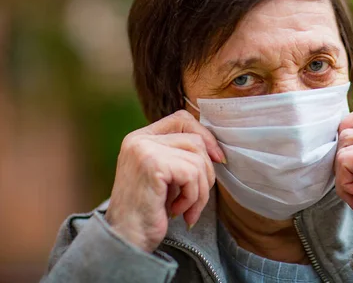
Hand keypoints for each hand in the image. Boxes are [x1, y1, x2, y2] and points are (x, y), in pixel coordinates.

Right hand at [105, 110, 225, 252]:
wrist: (125, 241)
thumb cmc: (148, 213)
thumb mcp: (166, 177)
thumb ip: (181, 156)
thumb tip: (217, 151)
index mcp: (140, 138)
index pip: (182, 119)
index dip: (205, 136)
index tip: (218, 160)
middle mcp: (139, 139)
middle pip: (195, 141)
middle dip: (206, 173)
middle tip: (196, 200)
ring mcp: (144, 149)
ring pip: (197, 160)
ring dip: (200, 191)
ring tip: (186, 209)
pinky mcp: (152, 164)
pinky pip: (192, 174)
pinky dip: (192, 197)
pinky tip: (177, 211)